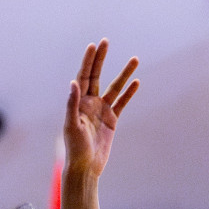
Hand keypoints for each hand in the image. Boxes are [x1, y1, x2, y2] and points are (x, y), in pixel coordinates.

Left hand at [63, 40, 138, 178]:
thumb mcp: (72, 125)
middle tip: (106, 41)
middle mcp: (89, 103)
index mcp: (78, 102)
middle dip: (101, 59)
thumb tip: (73, 84)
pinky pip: (122, 103)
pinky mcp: (112, 120)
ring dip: (124, 74)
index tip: (93, 46)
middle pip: (97, 76)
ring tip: (134, 59)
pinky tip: (137, 82)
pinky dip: (129, 93)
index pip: (83, 76)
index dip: (88, 61)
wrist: (85, 167)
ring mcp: (101, 110)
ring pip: (115, 87)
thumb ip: (73, 104)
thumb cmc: (75, 148)